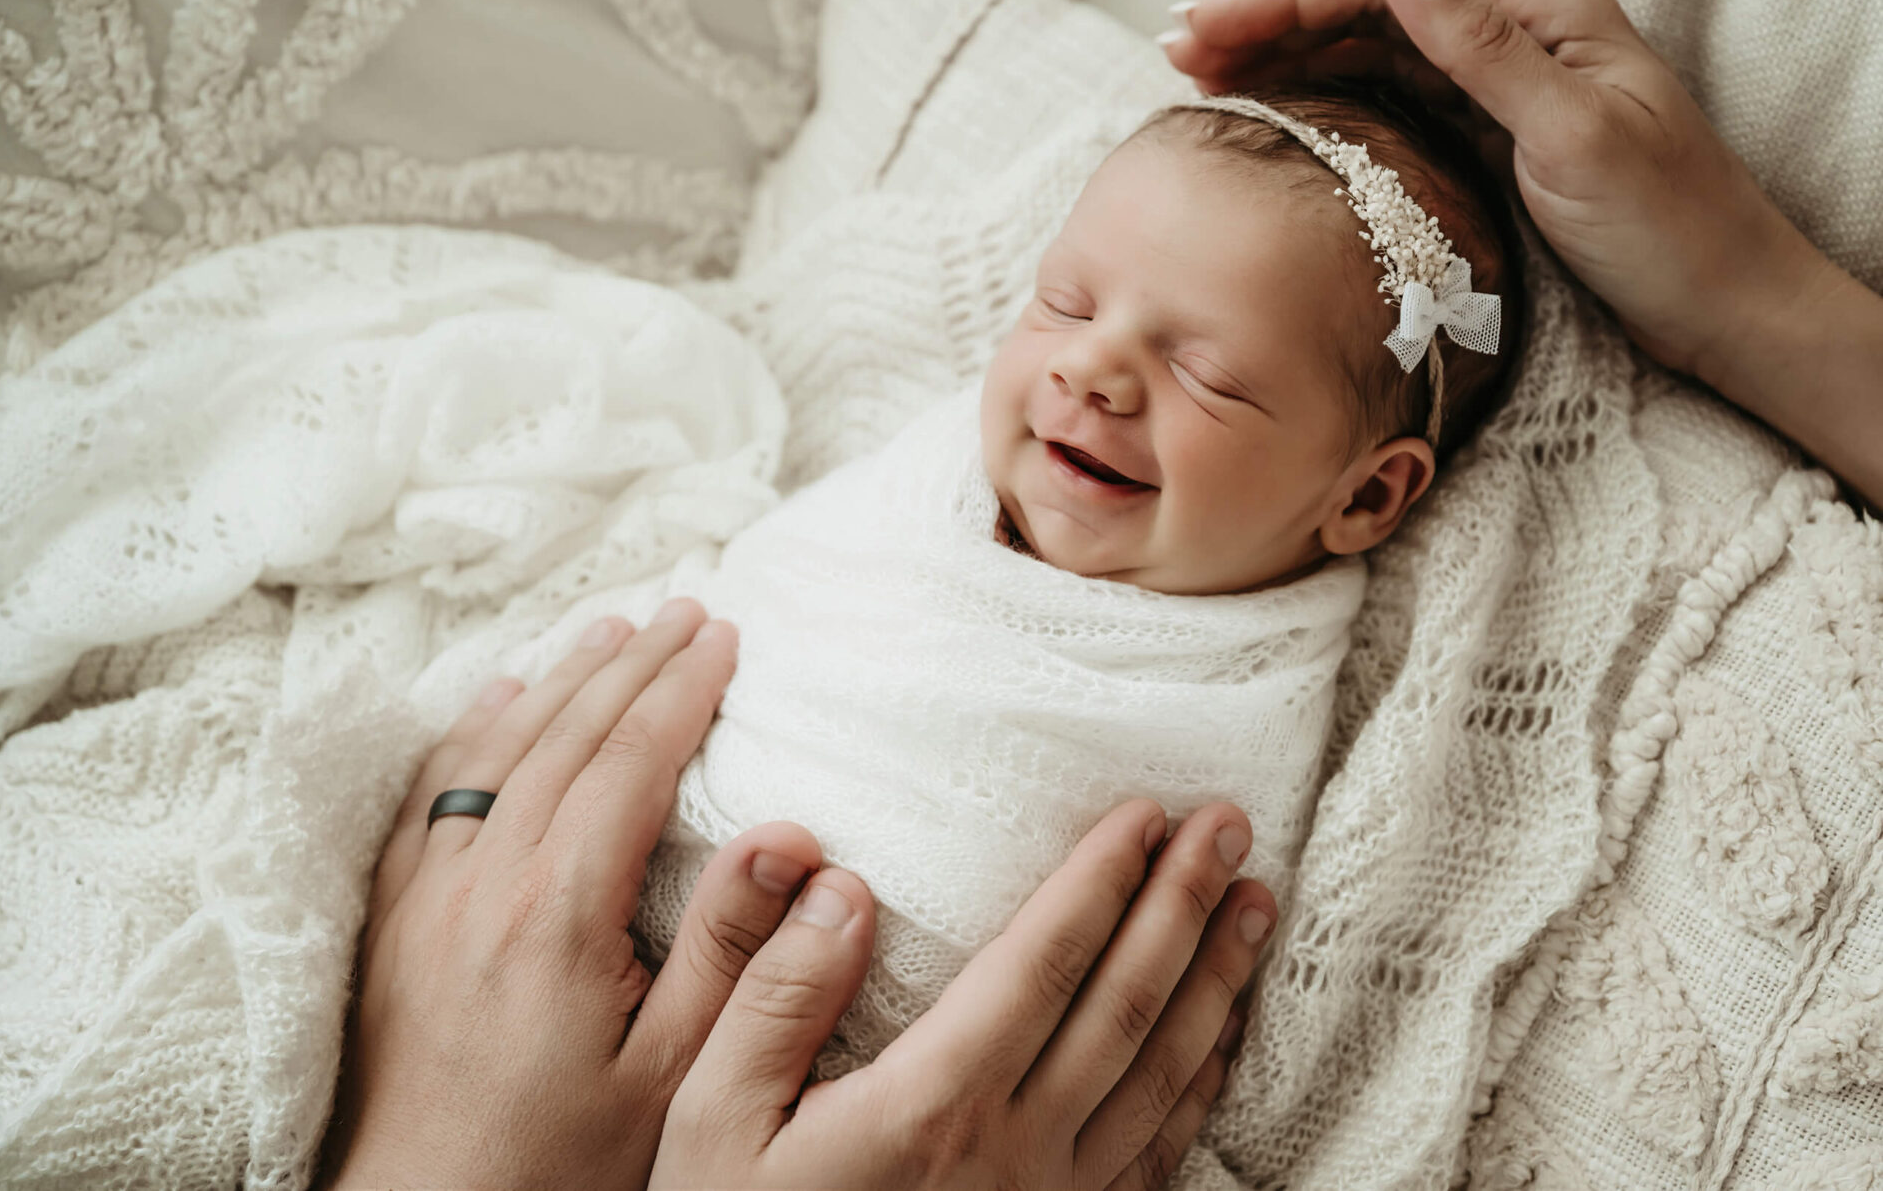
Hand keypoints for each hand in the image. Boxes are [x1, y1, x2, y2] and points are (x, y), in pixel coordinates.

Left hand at [320, 599, 825, 1190]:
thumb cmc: (563, 1160)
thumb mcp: (676, 1075)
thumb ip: (731, 955)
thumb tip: (788, 841)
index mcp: (559, 913)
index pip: (629, 764)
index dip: (681, 690)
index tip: (724, 637)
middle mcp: (484, 885)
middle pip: (566, 737)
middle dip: (632, 663)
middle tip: (683, 607)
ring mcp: (428, 898)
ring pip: (497, 752)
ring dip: (559, 680)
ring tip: (609, 628)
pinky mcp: (394, 921)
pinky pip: (430, 797)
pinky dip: (472, 734)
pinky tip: (501, 699)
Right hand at [652, 799, 1278, 1190]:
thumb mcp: (710, 1120)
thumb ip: (771, 1000)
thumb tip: (840, 890)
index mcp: (930, 1104)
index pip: (1042, 965)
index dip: (1100, 881)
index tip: (1144, 813)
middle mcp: (1011, 1149)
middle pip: (1124, 1006)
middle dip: (1183, 905)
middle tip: (1229, 825)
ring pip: (1161, 1075)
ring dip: (1215, 980)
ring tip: (1256, 904)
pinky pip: (1156, 1154)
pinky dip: (1201, 1085)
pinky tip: (1222, 1038)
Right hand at [1162, 0, 1882, 503]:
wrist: (1726, 309)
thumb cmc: (1669, 227)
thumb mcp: (1572, 132)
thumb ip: (1478, 43)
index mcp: (1541, 9)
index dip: (1283, 2)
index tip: (1201, 30)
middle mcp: (1516, 32)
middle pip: (1367, 10)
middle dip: (1266, 25)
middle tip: (1175, 53)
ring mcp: (1501, 84)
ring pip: (1370, 55)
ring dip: (1286, 61)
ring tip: (1203, 79)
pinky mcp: (1492, 136)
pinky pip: (1392, 103)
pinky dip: (1326, 103)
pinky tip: (1278, 115)